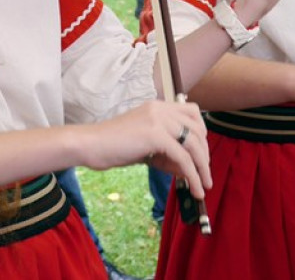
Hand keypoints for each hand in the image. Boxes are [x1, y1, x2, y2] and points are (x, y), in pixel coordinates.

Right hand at [78, 101, 210, 199]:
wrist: (90, 145)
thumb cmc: (112, 147)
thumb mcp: (145, 148)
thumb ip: (166, 154)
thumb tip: (188, 170)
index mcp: (158, 107)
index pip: (192, 113)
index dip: (202, 134)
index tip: (201, 156)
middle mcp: (161, 109)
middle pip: (198, 128)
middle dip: (205, 154)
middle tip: (205, 174)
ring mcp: (158, 120)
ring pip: (194, 143)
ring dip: (202, 167)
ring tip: (203, 186)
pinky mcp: (155, 135)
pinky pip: (183, 157)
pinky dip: (192, 174)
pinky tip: (193, 187)